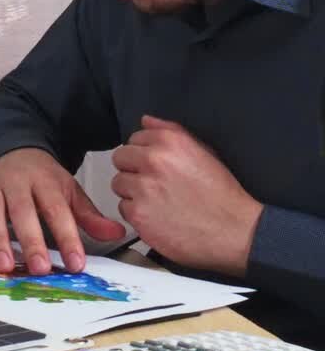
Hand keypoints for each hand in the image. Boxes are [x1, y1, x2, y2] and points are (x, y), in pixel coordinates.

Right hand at [0, 148, 126, 275]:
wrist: (16, 150)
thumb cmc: (44, 178)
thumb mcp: (69, 190)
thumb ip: (89, 215)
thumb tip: (117, 234)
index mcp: (45, 180)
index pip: (57, 209)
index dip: (67, 237)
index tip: (76, 263)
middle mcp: (16, 183)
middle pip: (23, 211)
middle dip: (31, 241)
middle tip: (40, 269)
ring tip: (6, 267)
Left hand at [111, 115, 263, 276]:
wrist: (232, 230)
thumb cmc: (221, 193)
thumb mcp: (204, 151)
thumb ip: (171, 131)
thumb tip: (146, 120)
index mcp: (169, 142)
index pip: (133, 138)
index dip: (142, 152)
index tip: (153, 165)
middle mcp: (153, 161)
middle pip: (120, 159)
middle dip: (132, 170)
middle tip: (152, 183)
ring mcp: (143, 188)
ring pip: (118, 184)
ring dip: (132, 192)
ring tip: (156, 201)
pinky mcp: (138, 214)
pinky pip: (123, 208)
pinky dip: (137, 213)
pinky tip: (156, 216)